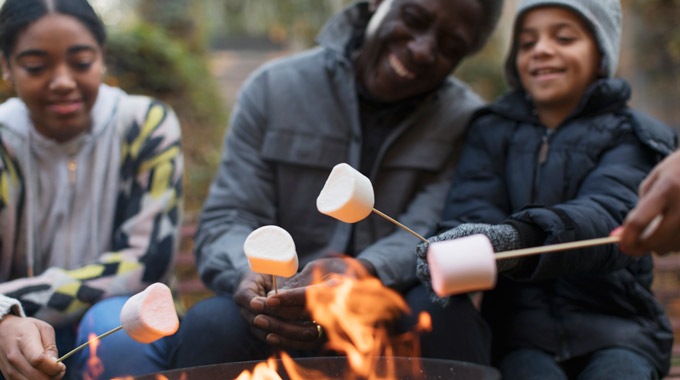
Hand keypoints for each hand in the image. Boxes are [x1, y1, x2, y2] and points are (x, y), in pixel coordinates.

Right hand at [0, 315, 64, 379]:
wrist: (3, 331)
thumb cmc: (27, 328)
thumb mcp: (44, 329)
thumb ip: (51, 346)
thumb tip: (56, 363)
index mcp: (25, 341)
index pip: (38, 360)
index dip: (54, 367)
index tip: (62, 365)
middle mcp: (14, 357)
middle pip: (37, 377)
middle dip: (53, 376)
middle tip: (59, 369)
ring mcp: (9, 368)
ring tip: (50, 370)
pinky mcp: (8, 376)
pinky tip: (40, 373)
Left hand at [235, 257, 372, 349]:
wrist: (362, 287)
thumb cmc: (340, 271)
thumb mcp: (324, 267)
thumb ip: (304, 279)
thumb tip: (278, 290)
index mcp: (341, 289)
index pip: (311, 296)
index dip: (289, 298)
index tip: (270, 298)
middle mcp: (339, 309)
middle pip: (304, 315)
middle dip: (279, 313)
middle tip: (260, 307)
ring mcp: (334, 325)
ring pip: (303, 332)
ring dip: (279, 327)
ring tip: (259, 320)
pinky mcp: (327, 334)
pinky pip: (305, 342)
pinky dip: (287, 341)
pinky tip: (270, 336)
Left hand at [619, 151, 679, 255]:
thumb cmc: (674, 171)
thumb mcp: (654, 181)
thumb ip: (639, 208)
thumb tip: (623, 235)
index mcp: (667, 187)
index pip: (640, 220)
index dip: (628, 236)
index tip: (621, 244)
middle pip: (656, 238)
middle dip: (639, 247)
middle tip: (629, 247)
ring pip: (670, 246)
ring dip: (657, 246)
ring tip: (653, 234)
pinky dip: (672, 244)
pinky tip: (669, 234)